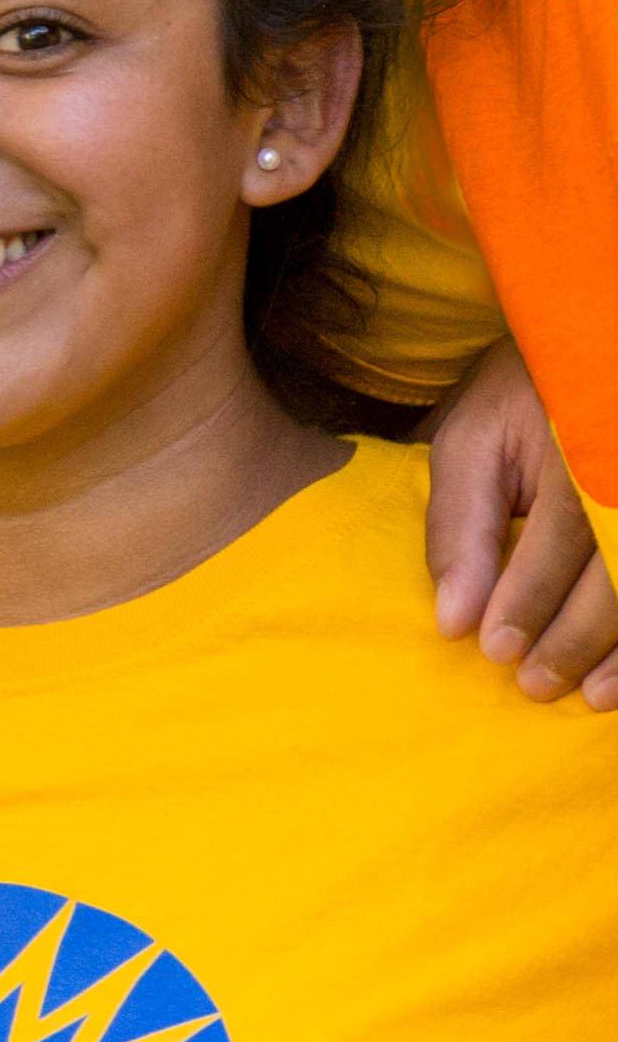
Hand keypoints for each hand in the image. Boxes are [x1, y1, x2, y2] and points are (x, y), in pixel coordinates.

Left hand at [428, 346, 617, 708]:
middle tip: (535, 685)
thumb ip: (459, 524)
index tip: (495, 650)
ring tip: (588, 697)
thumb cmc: (521, 397)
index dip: (530, 597)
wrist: (588, 344)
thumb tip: (452, 619)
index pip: (564, 533)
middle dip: (577, 636)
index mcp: (586, 438)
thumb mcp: (472, 439)